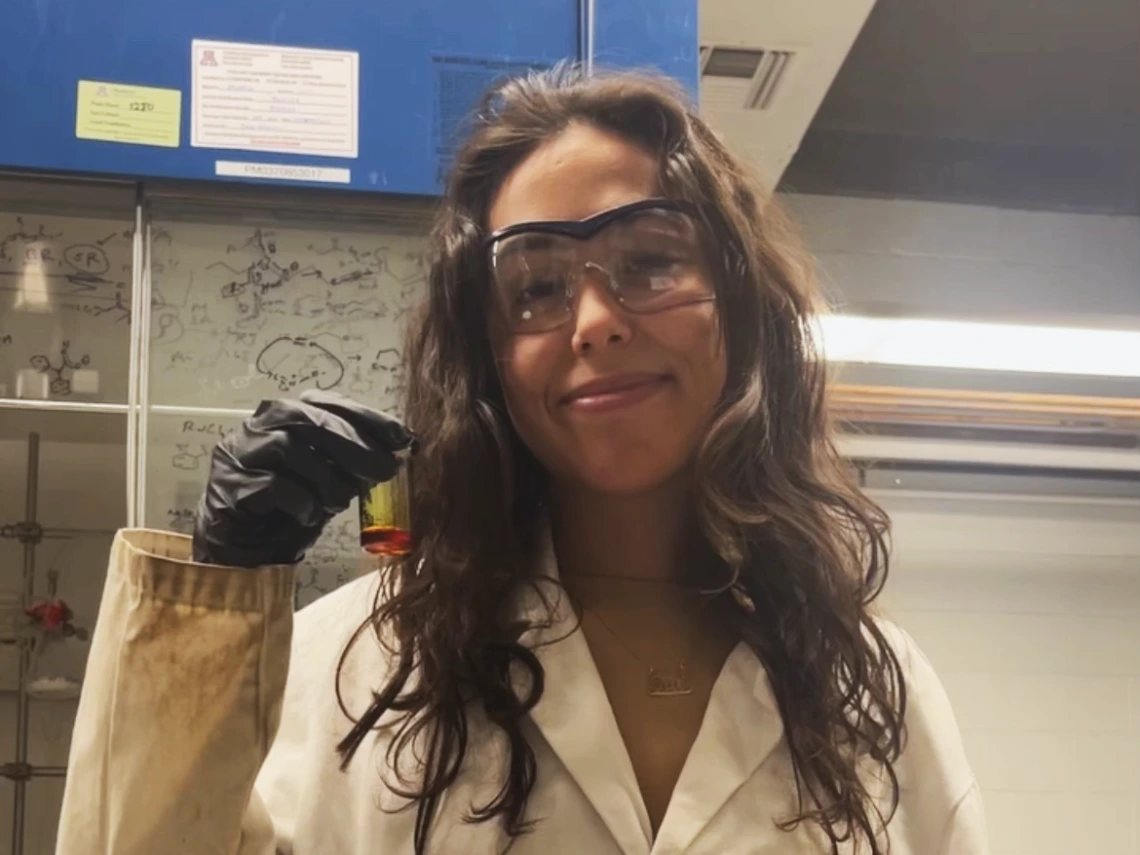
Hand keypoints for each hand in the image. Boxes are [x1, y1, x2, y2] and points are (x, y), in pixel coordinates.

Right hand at [191, 390, 415, 566]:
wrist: (249, 548)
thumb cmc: (293, 506)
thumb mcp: (333, 479)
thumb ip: (357, 461)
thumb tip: (402, 450)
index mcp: (287, 415)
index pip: (329, 403)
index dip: (368, 417)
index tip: (403, 437)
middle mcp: (259, 426)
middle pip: (309, 418)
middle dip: (354, 444)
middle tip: (385, 470)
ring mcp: (239, 453)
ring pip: (289, 449)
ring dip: (326, 478)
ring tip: (341, 502)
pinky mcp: (229, 486)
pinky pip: (272, 485)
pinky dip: (302, 501)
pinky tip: (312, 516)